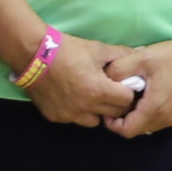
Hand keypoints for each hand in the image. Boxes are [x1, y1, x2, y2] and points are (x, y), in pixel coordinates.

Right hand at [19, 30, 147, 130]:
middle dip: (115, 103)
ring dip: (96, 111)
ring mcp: (69, 115)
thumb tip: (138, 57)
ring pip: (94, 122)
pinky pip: (73, 119)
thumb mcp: (97, 48)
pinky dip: (76, 111)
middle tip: (109, 91)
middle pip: (114, 114)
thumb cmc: (68, 49)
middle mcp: (85, 108)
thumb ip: (121, 55)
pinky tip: (70, 96)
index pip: (127, 101)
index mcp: (98, 91)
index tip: (121, 85)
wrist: (33, 53)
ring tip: (90, 96)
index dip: (127, 91)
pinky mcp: (55, 117)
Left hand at [100, 38, 171, 137]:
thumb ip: (118, 69)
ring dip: (136, 117)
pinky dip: (148, 114)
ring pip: (148, 126)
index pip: (127, 130)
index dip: (112, 123)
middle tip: (116, 101)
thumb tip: (104, 79)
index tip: (107, 108)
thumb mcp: (141, 58)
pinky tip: (146, 96)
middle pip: (136, 130)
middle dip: (123, 119)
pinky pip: (158, 121)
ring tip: (131, 97)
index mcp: (156, 108)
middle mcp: (167, 118)